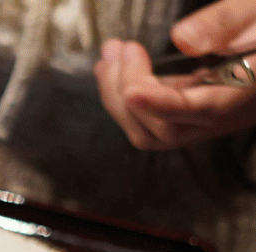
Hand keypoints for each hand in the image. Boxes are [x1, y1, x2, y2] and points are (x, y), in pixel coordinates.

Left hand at [94, 38, 255, 148]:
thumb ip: (227, 23)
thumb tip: (182, 38)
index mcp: (248, 90)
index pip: (199, 111)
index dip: (161, 104)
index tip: (132, 91)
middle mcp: (223, 115)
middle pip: (165, 129)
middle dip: (129, 92)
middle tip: (116, 50)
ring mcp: (203, 118)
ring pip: (151, 130)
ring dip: (120, 96)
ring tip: (109, 56)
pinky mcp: (188, 112)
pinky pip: (151, 118)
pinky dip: (126, 97)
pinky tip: (114, 68)